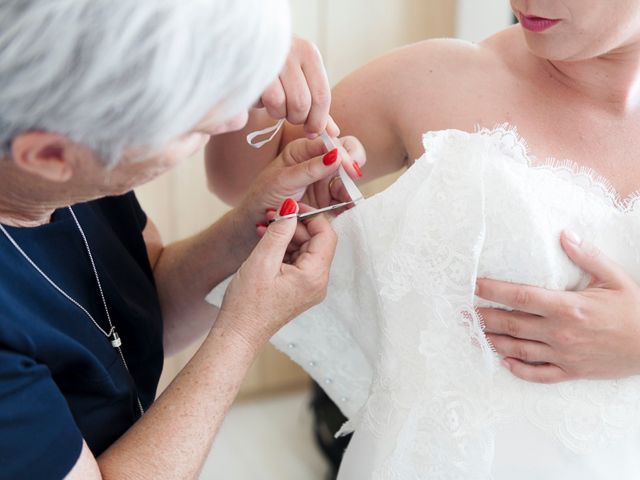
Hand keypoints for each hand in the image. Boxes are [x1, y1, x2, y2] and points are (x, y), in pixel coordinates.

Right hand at [218, 198, 336, 347]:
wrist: (238, 333)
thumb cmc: (247, 304)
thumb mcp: (262, 260)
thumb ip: (280, 231)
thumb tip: (291, 207)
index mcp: (314, 276)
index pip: (326, 234)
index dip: (310, 216)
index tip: (290, 207)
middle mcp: (318, 283)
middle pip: (317, 241)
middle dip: (295, 226)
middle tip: (271, 217)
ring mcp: (310, 287)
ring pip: (306, 250)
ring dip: (287, 237)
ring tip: (263, 230)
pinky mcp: (300, 289)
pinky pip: (299, 261)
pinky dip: (284, 249)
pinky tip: (266, 244)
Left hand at [240, 136, 364, 225]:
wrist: (255, 221)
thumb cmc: (263, 196)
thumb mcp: (283, 180)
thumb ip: (310, 168)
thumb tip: (336, 156)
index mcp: (303, 150)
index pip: (331, 143)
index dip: (343, 153)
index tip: (349, 167)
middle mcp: (316, 162)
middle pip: (345, 157)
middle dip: (351, 168)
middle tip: (353, 179)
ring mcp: (323, 181)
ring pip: (347, 179)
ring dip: (350, 189)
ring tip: (347, 201)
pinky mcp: (327, 199)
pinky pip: (344, 198)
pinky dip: (348, 203)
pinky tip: (346, 208)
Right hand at [257, 37, 339, 138]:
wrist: (243, 45)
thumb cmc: (277, 67)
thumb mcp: (302, 80)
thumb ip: (317, 106)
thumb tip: (333, 133)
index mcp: (309, 52)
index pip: (322, 96)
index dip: (318, 121)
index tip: (312, 132)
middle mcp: (290, 51)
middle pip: (302, 103)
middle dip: (297, 118)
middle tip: (289, 114)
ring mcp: (268, 58)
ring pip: (280, 103)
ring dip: (278, 113)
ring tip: (274, 103)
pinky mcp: (250, 69)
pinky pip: (261, 99)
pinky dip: (261, 105)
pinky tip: (260, 96)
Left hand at [477, 230, 639, 383]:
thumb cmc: (636, 310)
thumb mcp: (615, 278)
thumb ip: (587, 256)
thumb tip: (564, 235)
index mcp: (568, 307)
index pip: (520, 296)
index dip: (492, 290)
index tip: (472, 285)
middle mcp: (560, 333)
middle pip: (511, 324)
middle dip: (483, 316)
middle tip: (461, 311)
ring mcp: (564, 355)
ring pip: (518, 350)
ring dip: (492, 341)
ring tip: (473, 333)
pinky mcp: (572, 372)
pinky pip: (539, 374)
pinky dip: (519, 370)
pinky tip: (503, 362)